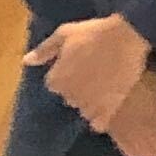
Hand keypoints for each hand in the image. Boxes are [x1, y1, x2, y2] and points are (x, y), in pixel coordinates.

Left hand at [28, 15, 155, 127]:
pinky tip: (108, 106)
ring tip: (105, 85)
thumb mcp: (66, 33)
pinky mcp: (109, 109)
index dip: (66, 72)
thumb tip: (26, 61)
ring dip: (90, 100)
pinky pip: (99, 122)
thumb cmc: (95, 33)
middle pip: (69, 95)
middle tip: (94, 71)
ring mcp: (90, 104)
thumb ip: (45, 50)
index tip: (78, 62)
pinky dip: (101, 118)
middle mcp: (69, 96)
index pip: (55, 82)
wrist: (129, 37)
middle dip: (78, 86)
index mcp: (56, 80)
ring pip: (84, 108)